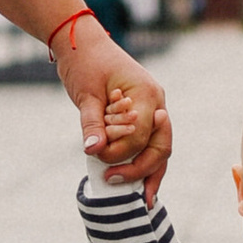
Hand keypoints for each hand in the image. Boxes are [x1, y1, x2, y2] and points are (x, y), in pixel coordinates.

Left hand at [60, 23, 170, 192]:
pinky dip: (144, 161)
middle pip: (160, 146)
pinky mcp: (143, 115)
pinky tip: (139, 182)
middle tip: (115, 182)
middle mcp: (156, 103)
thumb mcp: (86, 94)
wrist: (82, 43)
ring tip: (143, 199)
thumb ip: (92, 123)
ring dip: (150, 172)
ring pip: (160, 148)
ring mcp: (153, 109)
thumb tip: (94, 150)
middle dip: (143, 170)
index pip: (141, 135)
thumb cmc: (85, 63)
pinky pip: (149, 142)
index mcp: (147, 94)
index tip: (98, 158)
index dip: (121, 152)